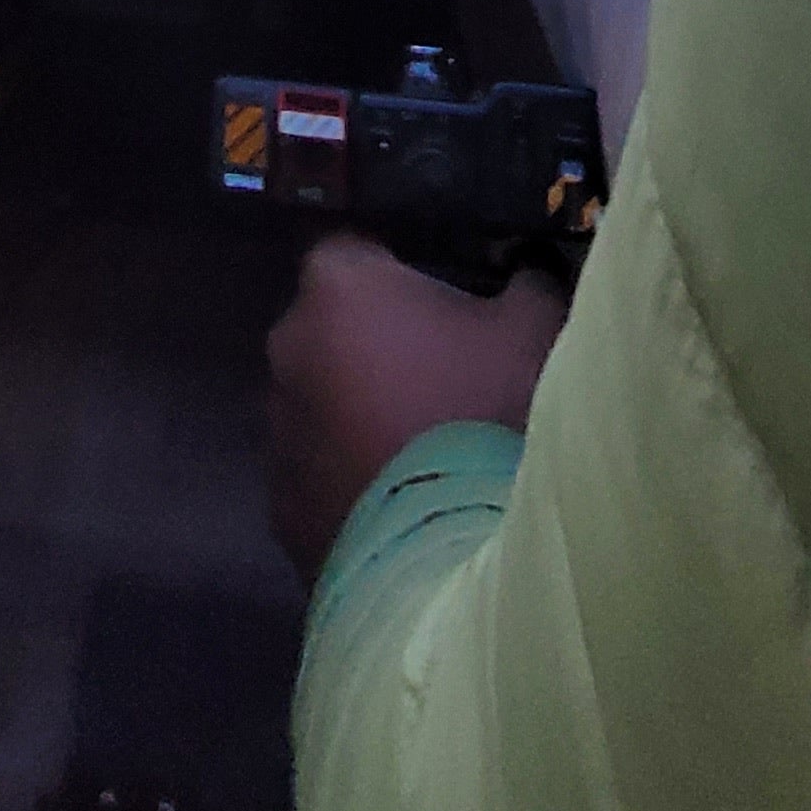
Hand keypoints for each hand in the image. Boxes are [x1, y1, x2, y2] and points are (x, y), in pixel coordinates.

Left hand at [265, 236, 567, 585]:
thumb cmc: (488, 413)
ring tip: (429, 452)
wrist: (453, 557)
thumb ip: (523, 284)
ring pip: (322, 405)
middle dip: (378, 346)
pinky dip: (353, 481)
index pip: (359, 252)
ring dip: (361, 415)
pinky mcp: (279, 507)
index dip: (405, 274)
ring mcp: (276, 432)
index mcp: (338, 287)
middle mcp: (288, 348)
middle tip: (444, 379)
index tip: (449, 304)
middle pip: (334, 330)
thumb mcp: (534, 327)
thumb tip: (522, 275)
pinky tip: (407, 504)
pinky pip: (320, 476)